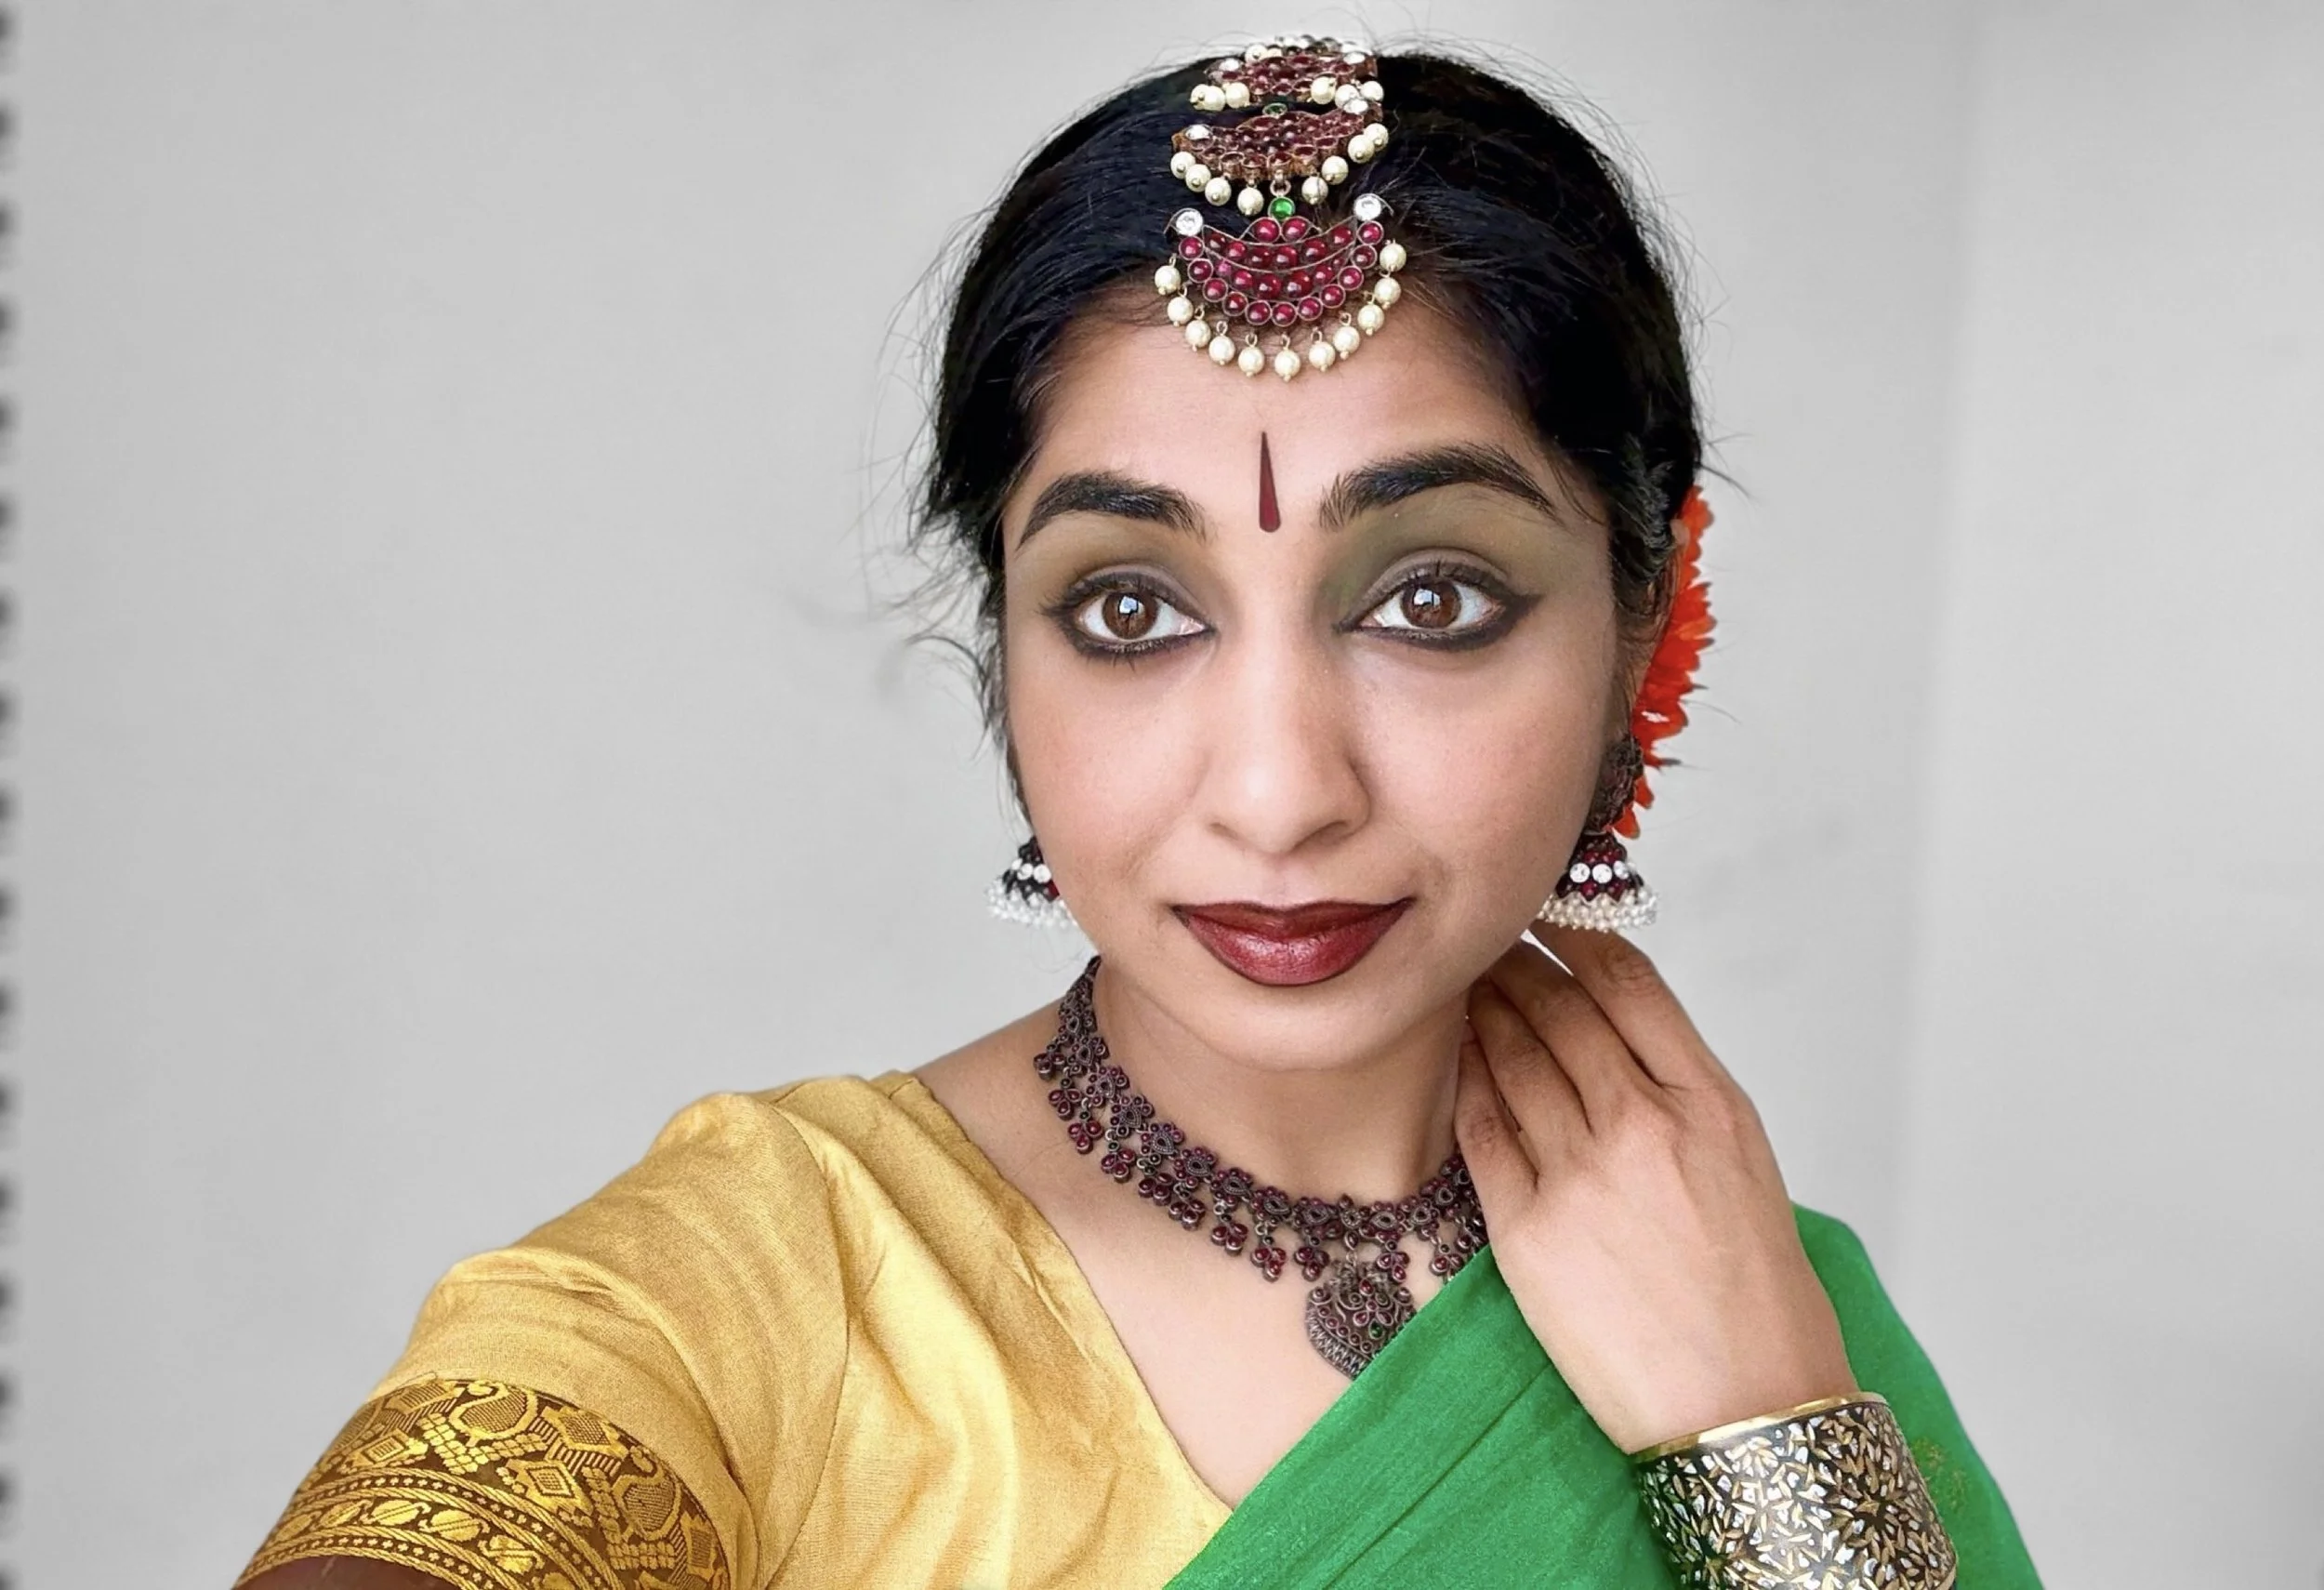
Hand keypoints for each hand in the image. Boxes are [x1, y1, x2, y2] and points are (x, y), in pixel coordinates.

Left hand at [1452, 924, 1856, 1454]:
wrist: (1745, 1407)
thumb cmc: (1759, 1300)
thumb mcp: (1745, 1167)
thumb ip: (1680, 1094)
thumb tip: (1613, 1038)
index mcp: (1710, 1104)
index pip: (1630, 983)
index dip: (1578, 936)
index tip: (1549, 914)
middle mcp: (1645, 1125)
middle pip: (1560, 1011)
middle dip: (1516, 966)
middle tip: (1487, 941)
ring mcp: (1582, 1176)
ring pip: (1513, 1060)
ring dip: (1482, 1014)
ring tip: (1463, 987)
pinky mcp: (1529, 1231)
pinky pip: (1483, 1131)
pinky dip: (1465, 1085)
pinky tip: (1455, 1060)